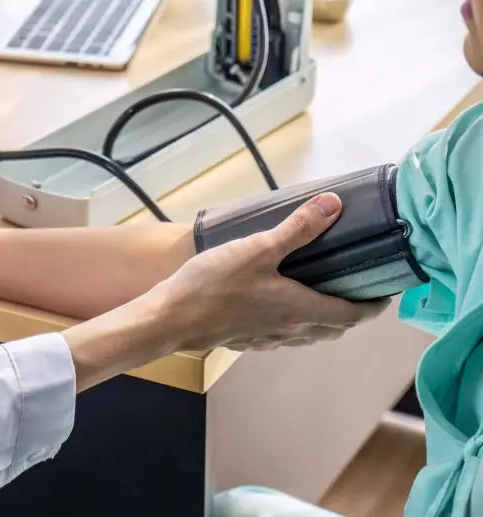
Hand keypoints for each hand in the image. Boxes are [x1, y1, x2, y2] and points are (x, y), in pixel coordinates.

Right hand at [62, 193, 389, 390]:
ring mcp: (265, 339)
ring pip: (306, 334)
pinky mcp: (244, 340)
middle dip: (348, 312)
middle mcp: (289, 330)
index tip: (384, 294)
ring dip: (320, 320)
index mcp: (300, 309)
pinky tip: (275, 307)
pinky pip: (280, 335)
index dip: (372, 306)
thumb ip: (297, 229)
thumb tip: (334, 204)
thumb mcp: (257, 248)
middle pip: (331, 328)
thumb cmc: (213, 286)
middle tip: (354, 290)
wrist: (170, 320)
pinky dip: (292, 323)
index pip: (352, 315)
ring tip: (320, 296)